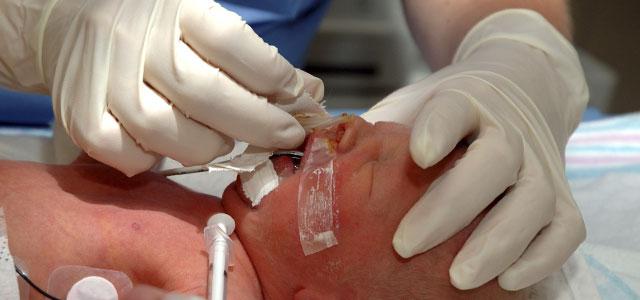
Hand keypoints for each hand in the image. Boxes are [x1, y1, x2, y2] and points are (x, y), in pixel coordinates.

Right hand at [35, 0, 322, 175]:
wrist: (68, 19)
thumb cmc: (151, 25)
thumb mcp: (202, 21)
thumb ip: (255, 58)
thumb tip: (311, 94)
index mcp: (174, 6)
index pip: (234, 46)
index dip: (276, 79)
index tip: (300, 100)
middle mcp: (136, 40)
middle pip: (207, 96)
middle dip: (259, 124)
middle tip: (286, 136)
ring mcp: (105, 81)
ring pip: (169, 133)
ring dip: (212, 146)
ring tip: (227, 141)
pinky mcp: (81, 116)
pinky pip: (128, 155)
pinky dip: (157, 160)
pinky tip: (172, 146)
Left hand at [363, 9, 587, 290]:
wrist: (517, 88)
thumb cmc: (448, 110)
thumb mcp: (409, 105)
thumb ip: (374, 132)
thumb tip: (319, 171)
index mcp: (467, 100)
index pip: (457, 109)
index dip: (440, 129)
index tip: (418, 155)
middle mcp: (511, 130)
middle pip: (495, 162)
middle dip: (452, 206)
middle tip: (405, 245)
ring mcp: (542, 164)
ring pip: (534, 200)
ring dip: (498, 242)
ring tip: (458, 279)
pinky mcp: (562, 196)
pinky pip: (566, 229)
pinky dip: (542, 257)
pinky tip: (508, 282)